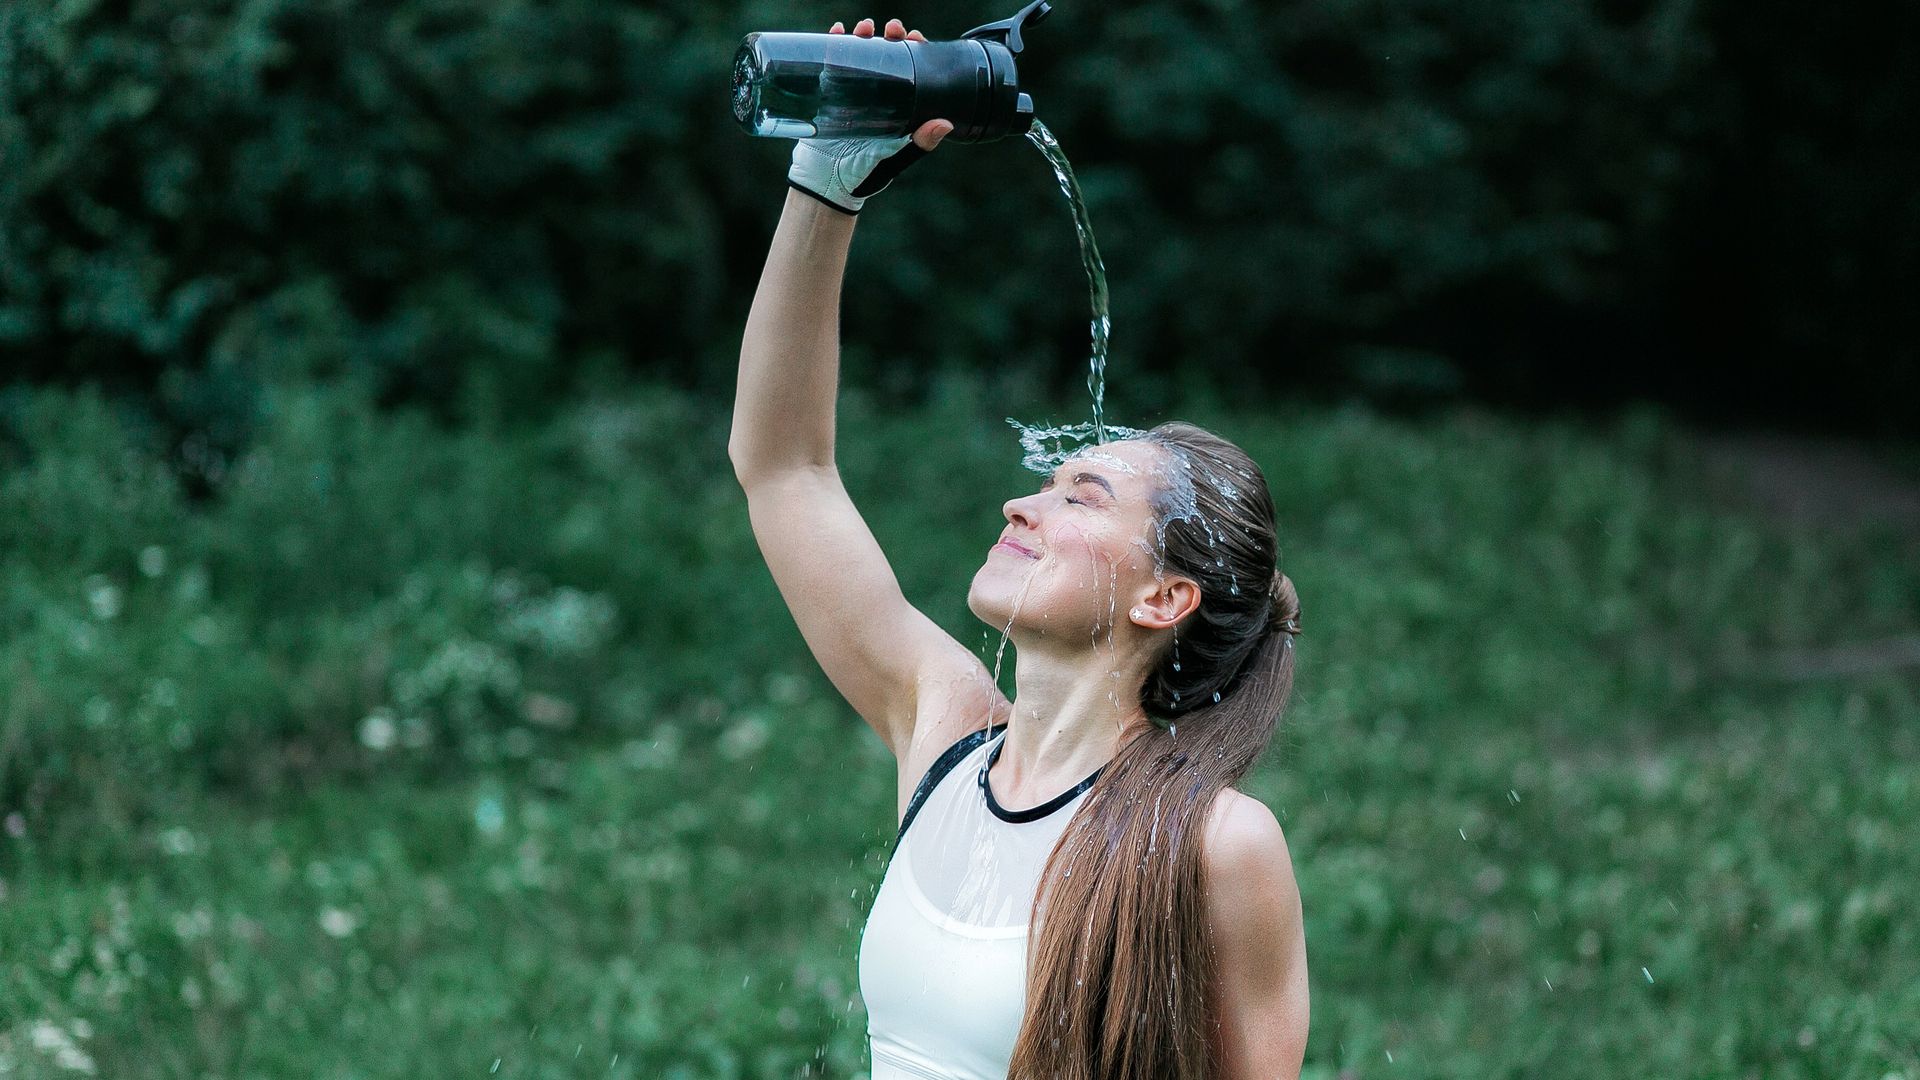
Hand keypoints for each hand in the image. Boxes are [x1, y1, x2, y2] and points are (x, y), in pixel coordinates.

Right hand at [786, 17, 954, 214]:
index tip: (916, 38)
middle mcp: (876, 93)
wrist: (826, 183)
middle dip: (890, 36)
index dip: (915, 49)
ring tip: (864, 29)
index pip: (910, 69)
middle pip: (885, 54)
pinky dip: (832, 44)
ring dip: (862, 35)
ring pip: (858, 54)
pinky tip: (836, 33)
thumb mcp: (895, 156)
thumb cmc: (865, 173)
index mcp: (897, 104)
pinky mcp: (826, 92)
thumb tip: (945, 125)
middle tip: (892, 29)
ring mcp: (850, 91)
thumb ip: (918, 143)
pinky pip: (829, 63)